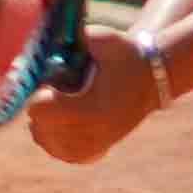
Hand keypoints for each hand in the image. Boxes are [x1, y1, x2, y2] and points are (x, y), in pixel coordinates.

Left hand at [24, 26, 164, 166]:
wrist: (153, 78)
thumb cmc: (127, 56)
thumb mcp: (106, 40)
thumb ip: (78, 38)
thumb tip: (50, 39)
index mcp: (93, 108)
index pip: (41, 110)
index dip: (39, 94)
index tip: (51, 82)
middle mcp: (95, 132)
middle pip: (40, 129)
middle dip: (39, 109)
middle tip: (52, 92)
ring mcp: (97, 144)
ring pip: (49, 143)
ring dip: (44, 125)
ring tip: (53, 106)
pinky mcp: (99, 149)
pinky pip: (65, 154)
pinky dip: (55, 141)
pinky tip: (59, 125)